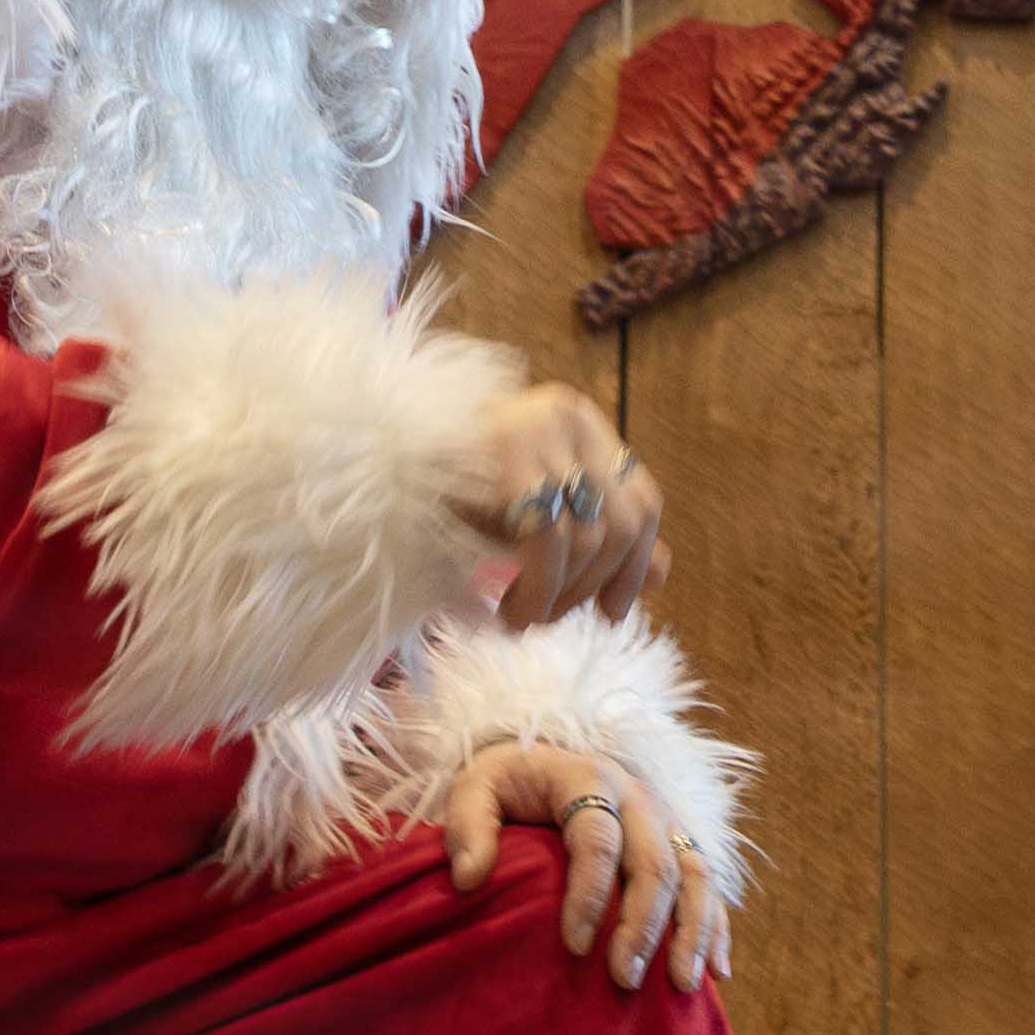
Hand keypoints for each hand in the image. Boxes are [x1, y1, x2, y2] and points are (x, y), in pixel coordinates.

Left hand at [436, 739, 727, 993]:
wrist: (545, 757)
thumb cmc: (507, 783)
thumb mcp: (474, 789)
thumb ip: (467, 826)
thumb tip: (469, 878)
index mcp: (589, 779)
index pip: (598, 840)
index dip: (589, 895)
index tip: (575, 947)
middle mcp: (639, 797)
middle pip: (654, 863)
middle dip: (642, 926)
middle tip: (622, 979)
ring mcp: (666, 820)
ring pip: (695, 874)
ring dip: (691, 931)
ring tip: (680, 984)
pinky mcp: (681, 841)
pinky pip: (710, 885)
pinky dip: (715, 927)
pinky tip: (715, 971)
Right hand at [471, 387, 669, 623]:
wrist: (370, 468)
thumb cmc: (451, 492)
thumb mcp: (532, 512)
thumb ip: (594, 532)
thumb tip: (663, 573)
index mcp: (579, 421)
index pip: (641, 500)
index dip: (635, 564)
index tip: (613, 613)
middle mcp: (566, 414)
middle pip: (621, 522)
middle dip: (595, 586)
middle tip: (555, 620)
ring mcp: (536, 427)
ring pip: (584, 538)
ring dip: (558, 598)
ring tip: (524, 620)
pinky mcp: (505, 452)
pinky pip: (547, 542)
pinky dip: (537, 592)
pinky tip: (510, 613)